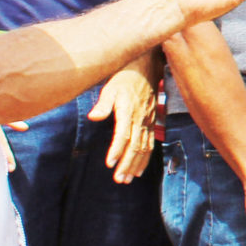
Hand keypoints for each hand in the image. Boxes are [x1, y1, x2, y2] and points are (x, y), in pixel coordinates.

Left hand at [90, 64, 156, 183]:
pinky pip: (150, 143)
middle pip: (135, 146)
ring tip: (127, 179)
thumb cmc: (125, 76)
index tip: (110, 164)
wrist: (147, 66)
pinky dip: (146, 158)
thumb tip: (94, 117)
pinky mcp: (151, 122)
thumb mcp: (110, 86)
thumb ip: (103, 103)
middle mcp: (140, 118)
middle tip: (119, 179)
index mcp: (128, 110)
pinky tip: (139, 169)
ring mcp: (148, 121)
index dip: (117, 150)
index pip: (124, 134)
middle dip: (127, 164)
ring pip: (144, 147)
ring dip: (136, 165)